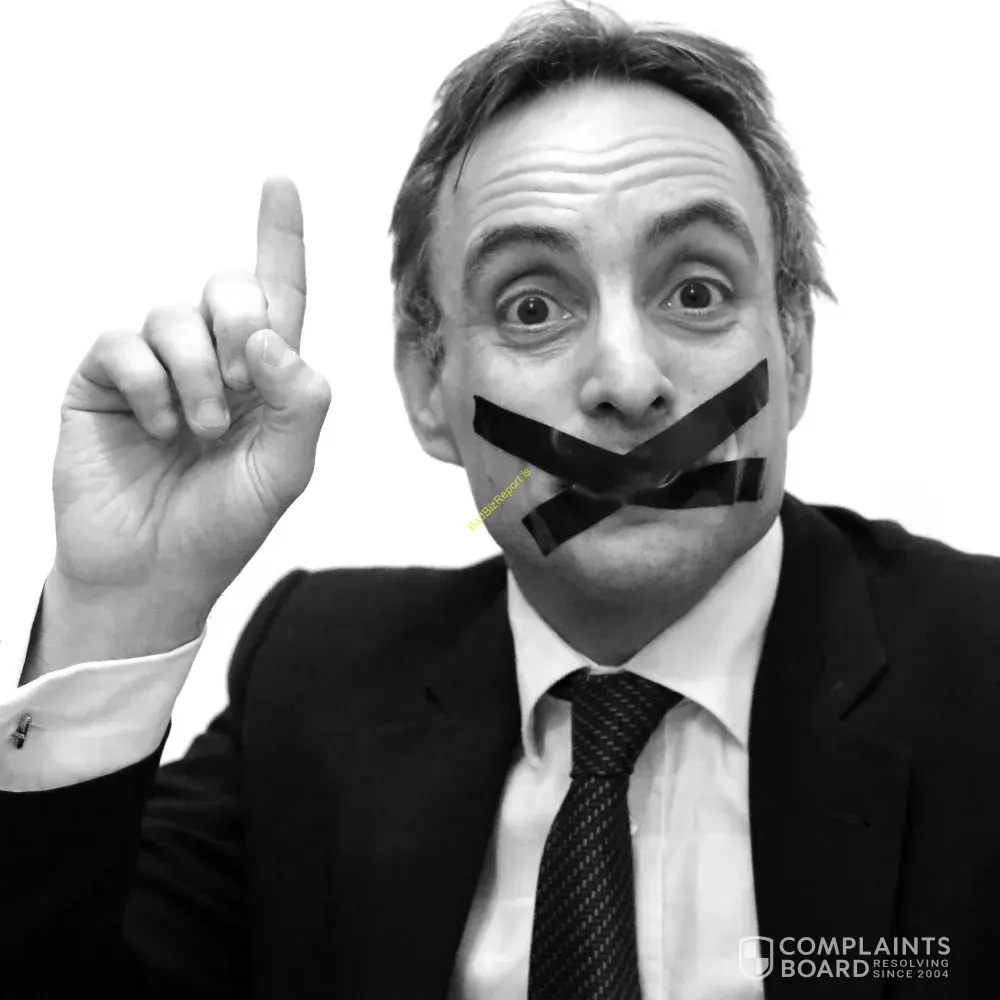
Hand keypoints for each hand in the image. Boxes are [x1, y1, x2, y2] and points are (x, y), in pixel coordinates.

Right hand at [48, 176, 331, 625]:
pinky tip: (156, 428)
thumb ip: (300, 402)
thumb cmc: (223, 525)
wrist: (153, 573)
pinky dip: (149, 384)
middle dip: (239, 324)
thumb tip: (269, 334)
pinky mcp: (106, 380)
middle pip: (229, 288)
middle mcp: (213, 362)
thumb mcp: (285, 471)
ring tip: (199, 430)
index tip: (280, 183)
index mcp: (266, 379)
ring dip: (196, 374)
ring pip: (174, 315)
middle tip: (241, 389)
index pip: (277, 296)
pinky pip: (123, 343)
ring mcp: (157, 369)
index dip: (279, 239)